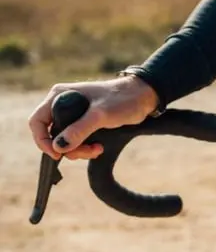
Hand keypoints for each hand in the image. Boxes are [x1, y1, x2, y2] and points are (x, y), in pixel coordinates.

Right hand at [28, 75, 159, 160]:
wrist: (143, 97)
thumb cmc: (122, 100)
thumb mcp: (100, 116)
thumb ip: (79, 130)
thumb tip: (59, 146)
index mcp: (58, 96)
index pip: (37, 121)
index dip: (42, 140)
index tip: (57, 154)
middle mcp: (62, 104)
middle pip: (52, 134)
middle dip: (68, 148)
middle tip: (87, 152)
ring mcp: (73, 114)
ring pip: (65, 140)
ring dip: (79, 150)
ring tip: (97, 149)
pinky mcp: (85, 122)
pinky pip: (77, 140)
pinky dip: (85, 147)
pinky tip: (99, 147)